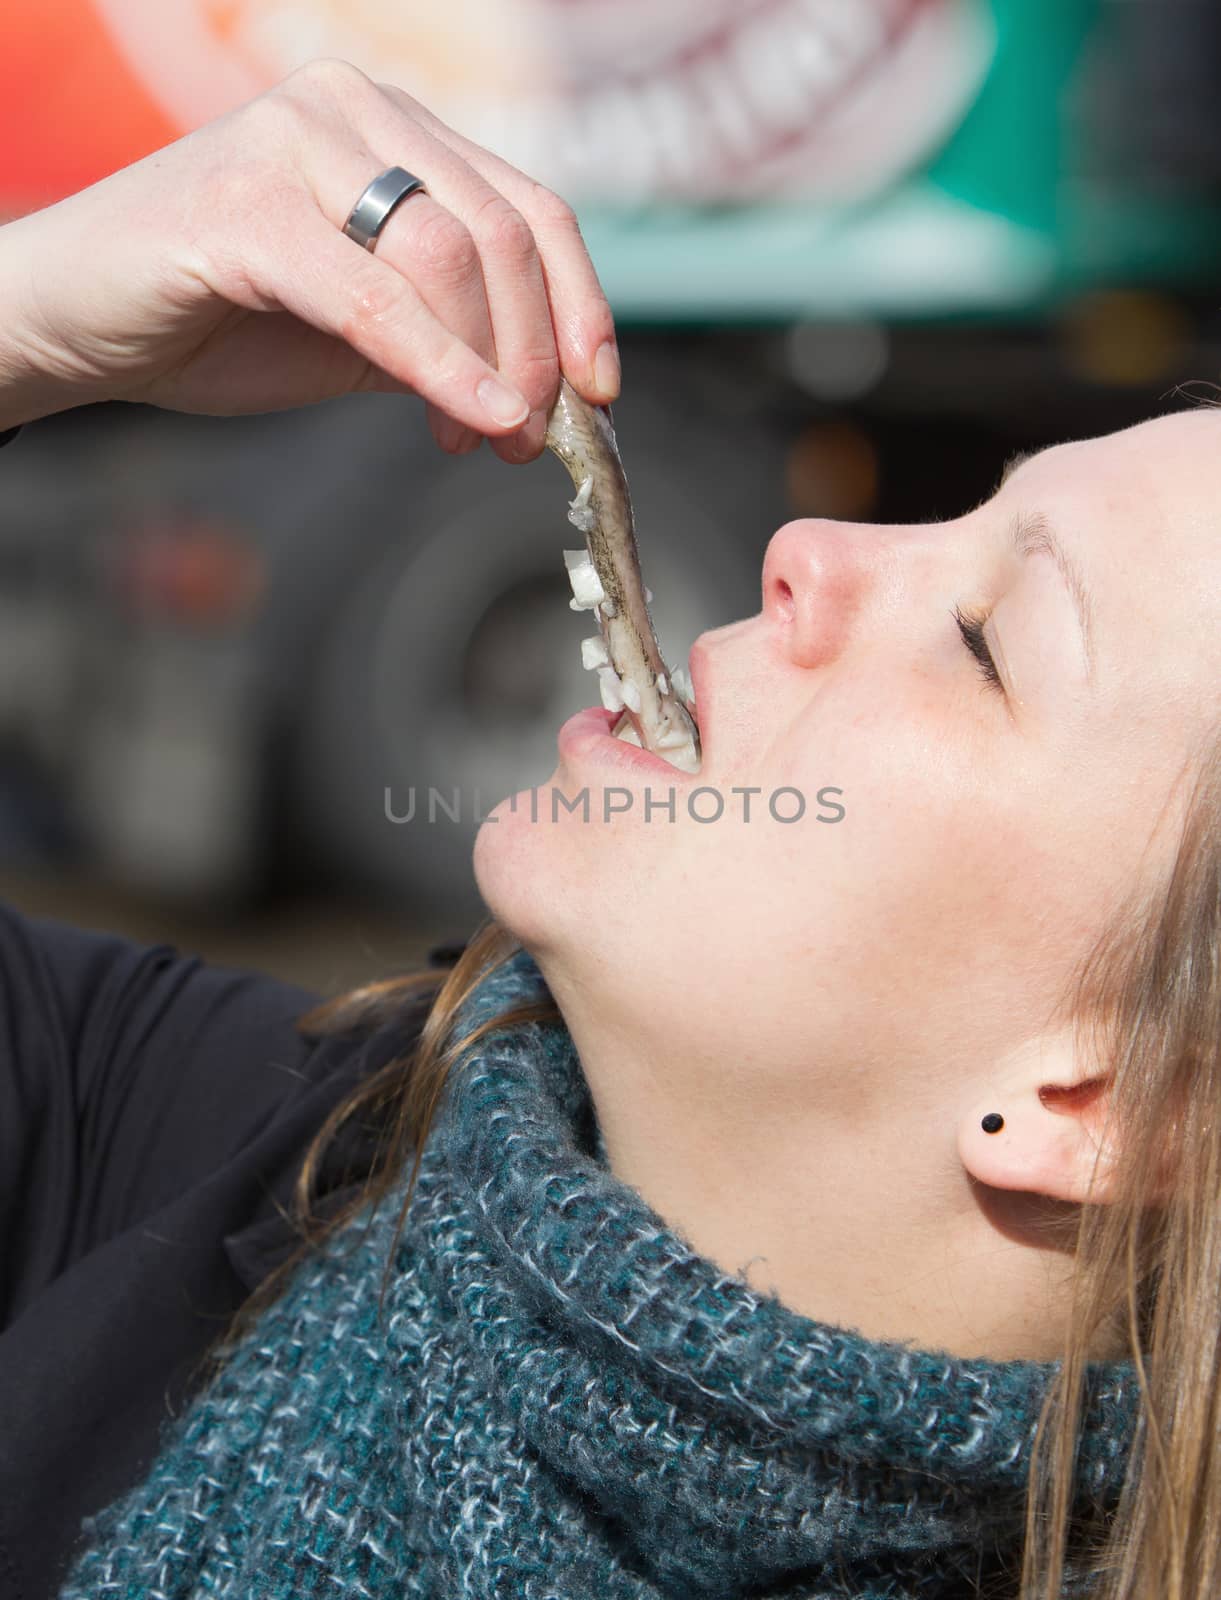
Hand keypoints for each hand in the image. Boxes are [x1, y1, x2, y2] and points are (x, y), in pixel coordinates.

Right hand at [0, 58, 619, 463]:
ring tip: (483, 440)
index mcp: (392, 128)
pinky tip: (471, 421)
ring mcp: (294, 142)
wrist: (81, 322)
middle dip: (536, 352)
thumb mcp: (364, 331)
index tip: (599, 392)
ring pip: (448, 257)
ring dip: (488, 366)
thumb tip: (543, 396)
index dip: (579, 305)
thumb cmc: (219, 322)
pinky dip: (437, 366)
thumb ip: (447, 337)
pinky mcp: (243, 203)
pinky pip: (371, 295)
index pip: (529, 208)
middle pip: (502, 233)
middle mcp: (351, 109)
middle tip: (532, 438)